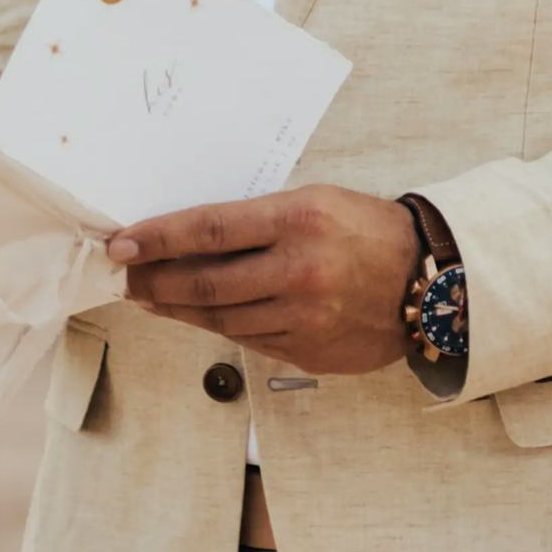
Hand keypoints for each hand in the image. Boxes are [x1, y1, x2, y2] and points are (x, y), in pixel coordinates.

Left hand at [106, 185, 418, 375]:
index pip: (208, 230)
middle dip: (154, 281)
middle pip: (204, 283)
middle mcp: (298, 270)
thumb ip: (257, 221)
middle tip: (125, 278)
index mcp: (297, 220)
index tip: (121, 245)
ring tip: (149, 299)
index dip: (157, 239)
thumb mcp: (314, 202)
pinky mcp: (309, 350)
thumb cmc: (365, 230)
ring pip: (220, 318)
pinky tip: (196, 318)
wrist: (429, 281)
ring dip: (177, 310)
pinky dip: (218, 327)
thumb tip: (191, 238)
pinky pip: (249, 339)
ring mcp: (304, 317)